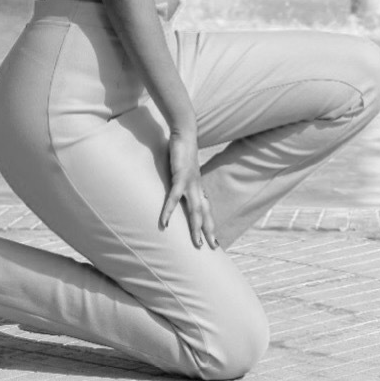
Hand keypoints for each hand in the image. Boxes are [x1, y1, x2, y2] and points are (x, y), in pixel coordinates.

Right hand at [159, 131, 217, 247]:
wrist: (185, 133)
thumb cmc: (182, 151)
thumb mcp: (183, 171)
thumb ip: (181, 182)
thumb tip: (178, 189)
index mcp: (198, 186)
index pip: (206, 208)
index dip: (210, 223)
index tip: (215, 239)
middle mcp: (197, 187)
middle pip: (205, 213)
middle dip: (209, 230)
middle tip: (214, 247)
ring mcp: (190, 183)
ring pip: (195, 210)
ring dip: (196, 227)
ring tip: (196, 243)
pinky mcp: (180, 176)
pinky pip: (174, 197)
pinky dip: (169, 211)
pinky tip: (164, 222)